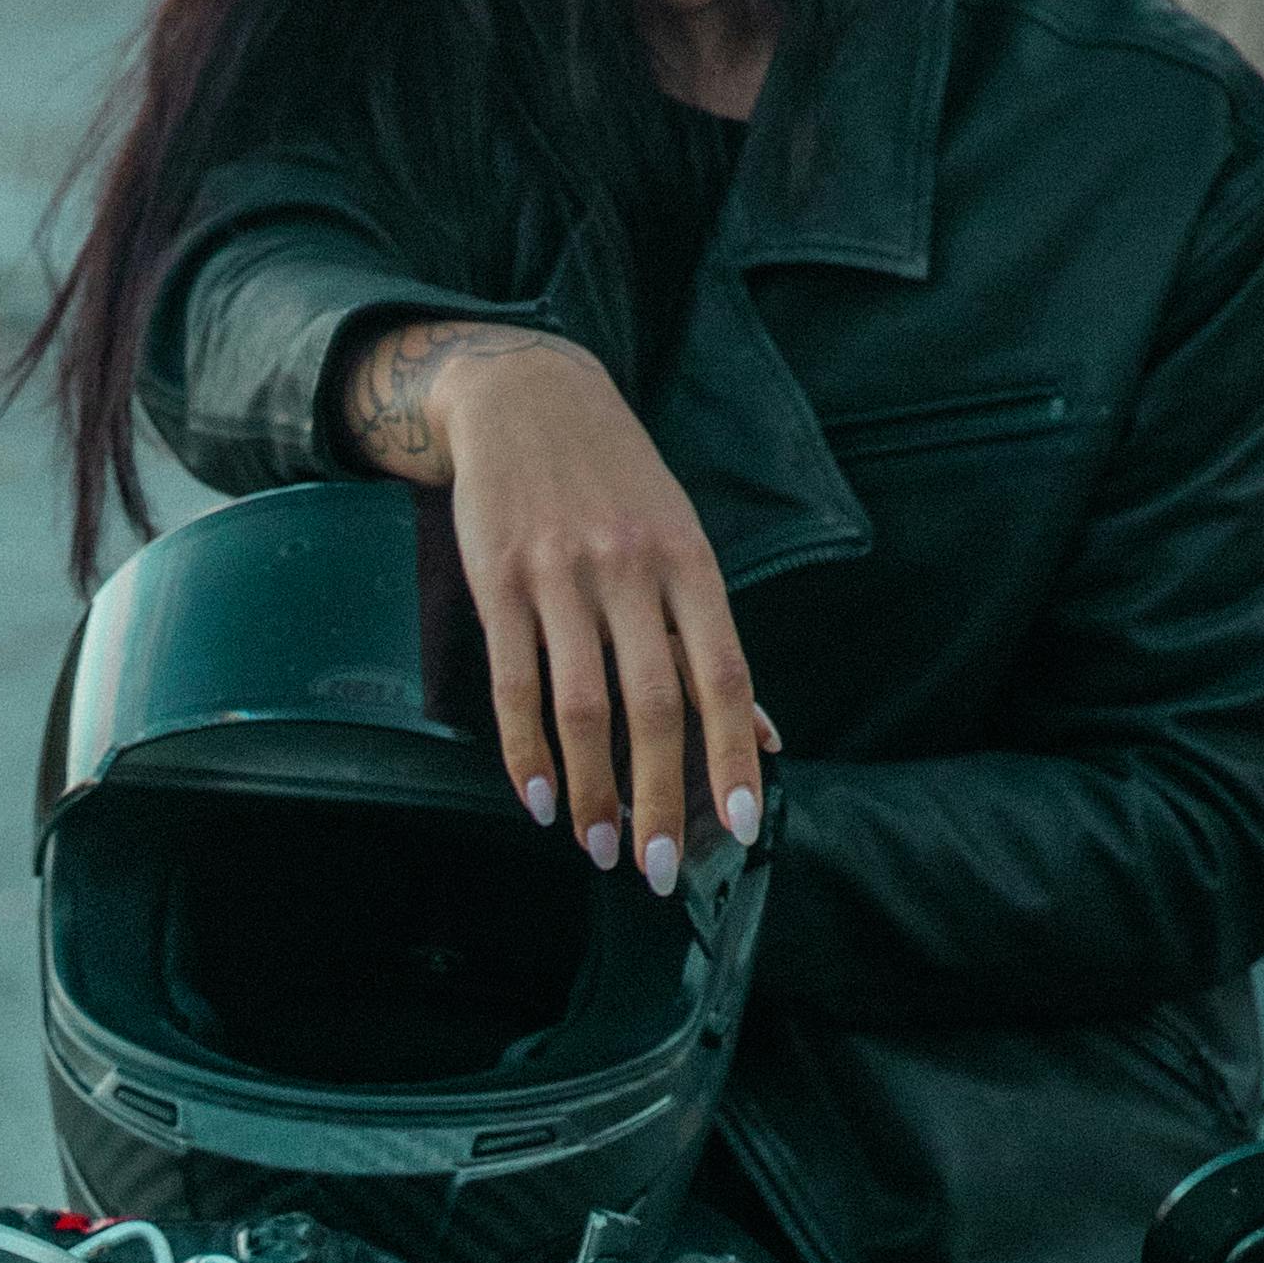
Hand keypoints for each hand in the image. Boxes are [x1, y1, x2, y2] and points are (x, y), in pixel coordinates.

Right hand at [332, 319, 769, 885]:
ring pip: (582, 706)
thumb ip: (710, 638)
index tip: (742, 823)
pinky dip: (525, 752)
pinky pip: (515, 684)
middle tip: (656, 867)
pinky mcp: (498, 581)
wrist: (525, 394)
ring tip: (599, 847)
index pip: (724, 675)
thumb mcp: (680, 541)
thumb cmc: (614, 480)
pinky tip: (539, 799)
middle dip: (660, 798)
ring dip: (592, 789)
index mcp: (688, 562)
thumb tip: (765, 732)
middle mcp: (629, 570)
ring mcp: (561, 576)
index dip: (736, 754)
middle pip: (653, 706)